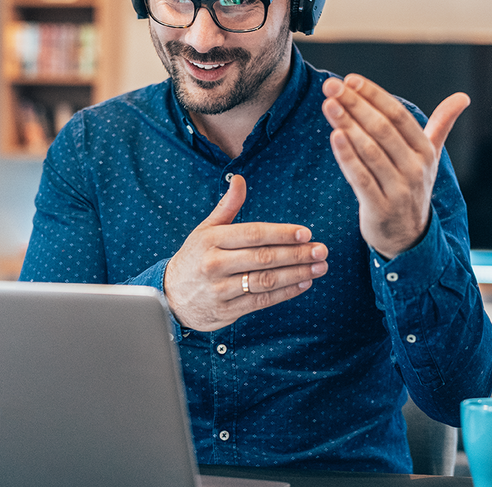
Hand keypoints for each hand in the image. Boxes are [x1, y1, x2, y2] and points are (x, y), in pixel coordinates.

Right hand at [163, 175, 327, 330]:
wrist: (170, 296)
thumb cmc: (194, 257)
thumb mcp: (205, 230)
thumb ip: (227, 207)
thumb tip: (240, 180)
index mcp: (211, 240)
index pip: (253, 234)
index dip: (281, 233)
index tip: (306, 233)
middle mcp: (215, 264)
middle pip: (263, 258)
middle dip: (296, 254)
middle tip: (321, 250)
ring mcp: (220, 290)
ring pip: (265, 281)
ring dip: (296, 274)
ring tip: (318, 268)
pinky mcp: (226, 311)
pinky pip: (261, 301)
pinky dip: (285, 293)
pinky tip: (303, 284)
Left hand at [322, 74, 468, 259]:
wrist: (409, 238)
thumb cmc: (413, 187)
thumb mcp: (430, 156)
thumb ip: (442, 125)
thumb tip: (463, 97)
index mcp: (426, 151)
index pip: (399, 116)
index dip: (375, 96)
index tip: (351, 79)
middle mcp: (415, 169)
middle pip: (382, 129)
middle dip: (355, 105)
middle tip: (331, 86)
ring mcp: (399, 190)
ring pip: (370, 151)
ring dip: (347, 125)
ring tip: (329, 105)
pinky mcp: (379, 208)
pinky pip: (360, 178)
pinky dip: (347, 156)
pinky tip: (334, 135)